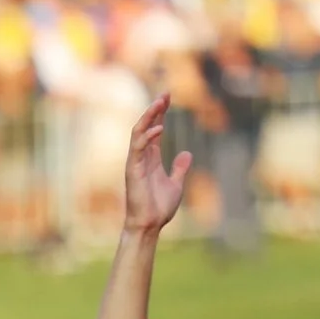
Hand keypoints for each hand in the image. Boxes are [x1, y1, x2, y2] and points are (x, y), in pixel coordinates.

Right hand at [121, 95, 191, 234]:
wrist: (150, 225)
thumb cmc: (159, 208)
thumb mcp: (176, 184)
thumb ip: (179, 169)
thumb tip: (187, 154)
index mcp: (151, 159)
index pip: (154, 129)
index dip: (161, 113)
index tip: (168, 98)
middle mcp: (141, 157)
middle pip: (145, 126)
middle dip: (155, 109)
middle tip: (165, 94)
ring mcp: (136, 162)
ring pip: (138, 133)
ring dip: (148, 117)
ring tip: (160, 102)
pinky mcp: (133, 170)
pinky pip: (138, 148)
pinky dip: (147, 137)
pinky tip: (160, 128)